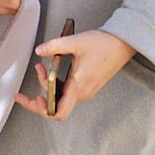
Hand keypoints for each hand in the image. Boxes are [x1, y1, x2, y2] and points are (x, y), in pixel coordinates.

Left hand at [14, 29, 135, 120]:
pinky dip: (57, 84)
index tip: (32, 99)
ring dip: (48, 86)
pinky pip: (68, 91)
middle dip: (40, 95)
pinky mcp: (88, 85)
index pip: (58, 111)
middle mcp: (83, 92)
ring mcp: (86, 90)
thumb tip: (39, 51)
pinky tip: (53, 70)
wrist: (124, 43)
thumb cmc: (104, 44)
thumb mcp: (76, 42)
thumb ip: (55, 46)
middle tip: (30, 82)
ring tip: (41, 68)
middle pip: (56, 105)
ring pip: (61, 97)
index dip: (42, 110)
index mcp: (78, 86)